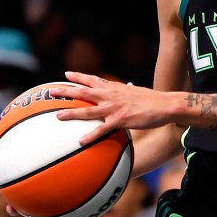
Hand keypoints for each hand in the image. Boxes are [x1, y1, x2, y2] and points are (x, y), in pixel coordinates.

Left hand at [51, 72, 165, 144]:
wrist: (165, 105)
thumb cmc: (153, 99)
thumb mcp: (137, 91)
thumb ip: (128, 89)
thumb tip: (128, 84)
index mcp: (115, 88)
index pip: (93, 79)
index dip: (79, 77)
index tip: (66, 74)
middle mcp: (111, 95)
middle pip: (84, 92)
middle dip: (67, 91)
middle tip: (51, 91)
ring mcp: (114, 108)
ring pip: (88, 110)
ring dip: (72, 113)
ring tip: (57, 115)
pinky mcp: (120, 120)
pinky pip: (101, 129)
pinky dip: (90, 136)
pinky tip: (80, 141)